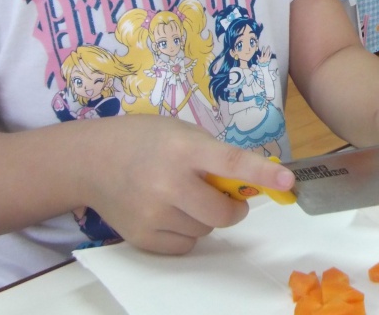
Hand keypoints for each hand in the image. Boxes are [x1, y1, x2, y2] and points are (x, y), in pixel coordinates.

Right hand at [81, 116, 292, 254]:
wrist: (91, 160)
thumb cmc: (146, 140)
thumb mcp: (184, 133)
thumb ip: (216, 156)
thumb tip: (252, 183)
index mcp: (184, 149)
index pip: (231, 162)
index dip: (262, 174)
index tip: (288, 182)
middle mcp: (168, 183)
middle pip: (222, 213)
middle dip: (232, 207)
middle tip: (224, 195)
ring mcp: (153, 214)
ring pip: (206, 230)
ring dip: (205, 217)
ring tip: (181, 195)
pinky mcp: (142, 237)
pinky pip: (185, 245)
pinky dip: (186, 232)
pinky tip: (168, 211)